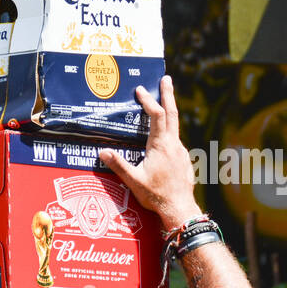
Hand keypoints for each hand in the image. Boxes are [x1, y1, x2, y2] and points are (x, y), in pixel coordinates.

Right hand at [99, 75, 202, 230]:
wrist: (180, 209)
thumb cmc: (156, 195)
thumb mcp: (134, 181)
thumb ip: (119, 165)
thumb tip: (103, 151)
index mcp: (162, 146)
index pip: (157, 116)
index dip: (149, 101)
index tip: (140, 90)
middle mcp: (174, 145)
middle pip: (172, 114)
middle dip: (168, 95)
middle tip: (166, 78)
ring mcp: (182, 152)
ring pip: (174, 127)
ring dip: (167, 113)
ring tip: (158, 105)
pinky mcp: (184, 160)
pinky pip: (175, 141)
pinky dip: (168, 132)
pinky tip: (161, 139)